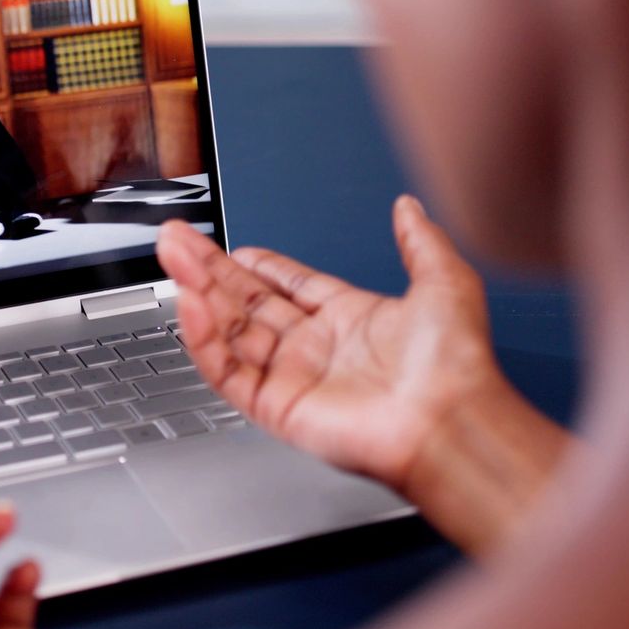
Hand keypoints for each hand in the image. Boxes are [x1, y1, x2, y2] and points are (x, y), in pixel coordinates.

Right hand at [154, 196, 526, 500]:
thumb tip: (410, 207)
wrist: (450, 421)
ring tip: (172, 258)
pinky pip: (227, 370)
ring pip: (230, 331)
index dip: (258, 266)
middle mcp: (317, 349)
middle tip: (177, 240)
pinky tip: (190, 305)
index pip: (288, 287)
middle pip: (248, 302)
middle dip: (210, 269)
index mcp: (350, 320)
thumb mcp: (444, 281)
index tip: (230, 248)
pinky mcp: (275, 407)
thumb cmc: (456, 365)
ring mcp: (293, 378)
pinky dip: (203, 340)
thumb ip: (419, 240)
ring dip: (198, 293)